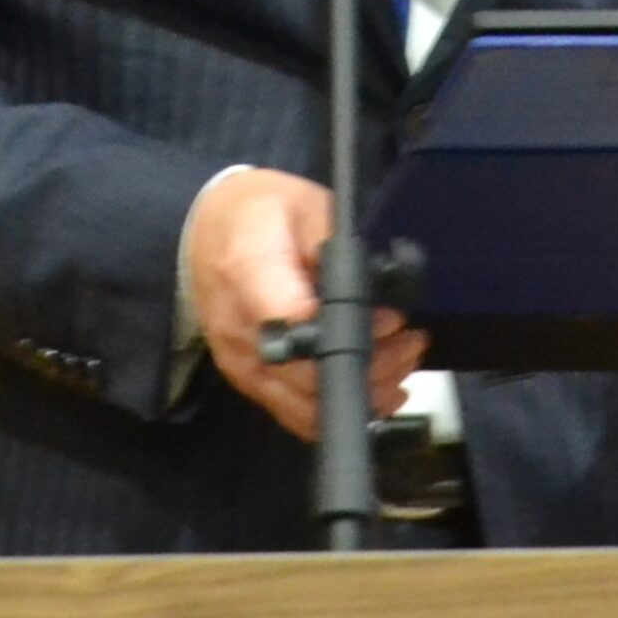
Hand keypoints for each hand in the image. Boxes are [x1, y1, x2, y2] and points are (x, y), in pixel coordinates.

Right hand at [184, 167, 427, 441]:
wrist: (206, 232)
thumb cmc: (259, 212)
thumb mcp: (304, 203)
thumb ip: (334, 243)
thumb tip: (368, 283)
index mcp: (249, 270)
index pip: (291, 317)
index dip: (345, 331)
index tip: (388, 320)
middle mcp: (239, 327)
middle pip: (306, 374)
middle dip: (370, 366)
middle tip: (411, 341)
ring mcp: (240, 362)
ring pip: (305, 405)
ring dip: (363, 393)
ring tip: (403, 359)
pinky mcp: (247, 382)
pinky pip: (295, 414)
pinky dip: (340, 408)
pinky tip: (378, 389)